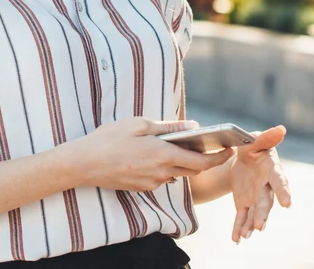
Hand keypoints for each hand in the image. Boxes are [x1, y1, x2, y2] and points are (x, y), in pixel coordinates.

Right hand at [71, 118, 235, 192]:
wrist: (84, 163)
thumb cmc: (109, 139)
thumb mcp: (139, 124)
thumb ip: (167, 127)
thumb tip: (191, 127)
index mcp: (164, 154)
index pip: (201, 161)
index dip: (219, 157)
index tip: (230, 150)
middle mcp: (162, 172)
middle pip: (191, 169)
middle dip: (201, 158)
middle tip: (205, 144)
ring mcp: (151, 182)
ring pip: (175, 172)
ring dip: (178, 161)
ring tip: (170, 145)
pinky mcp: (141, 188)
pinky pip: (160, 177)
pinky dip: (162, 166)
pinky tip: (149, 155)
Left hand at [227, 125, 291, 243]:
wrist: (243, 157)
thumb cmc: (253, 146)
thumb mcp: (255, 140)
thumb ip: (266, 137)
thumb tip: (282, 129)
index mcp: (272, 170)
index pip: (279, 181)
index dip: (283, 192)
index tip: (287, 203)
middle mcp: (267, 188)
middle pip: (266, 202)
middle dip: (263, 214)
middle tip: (259, 225)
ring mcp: (256, 198)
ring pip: (255, 213)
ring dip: (251, 224)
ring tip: (246, 235)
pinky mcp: (245, 204)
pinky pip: (242, 218)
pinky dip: (239, 228)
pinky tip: (236, 239)